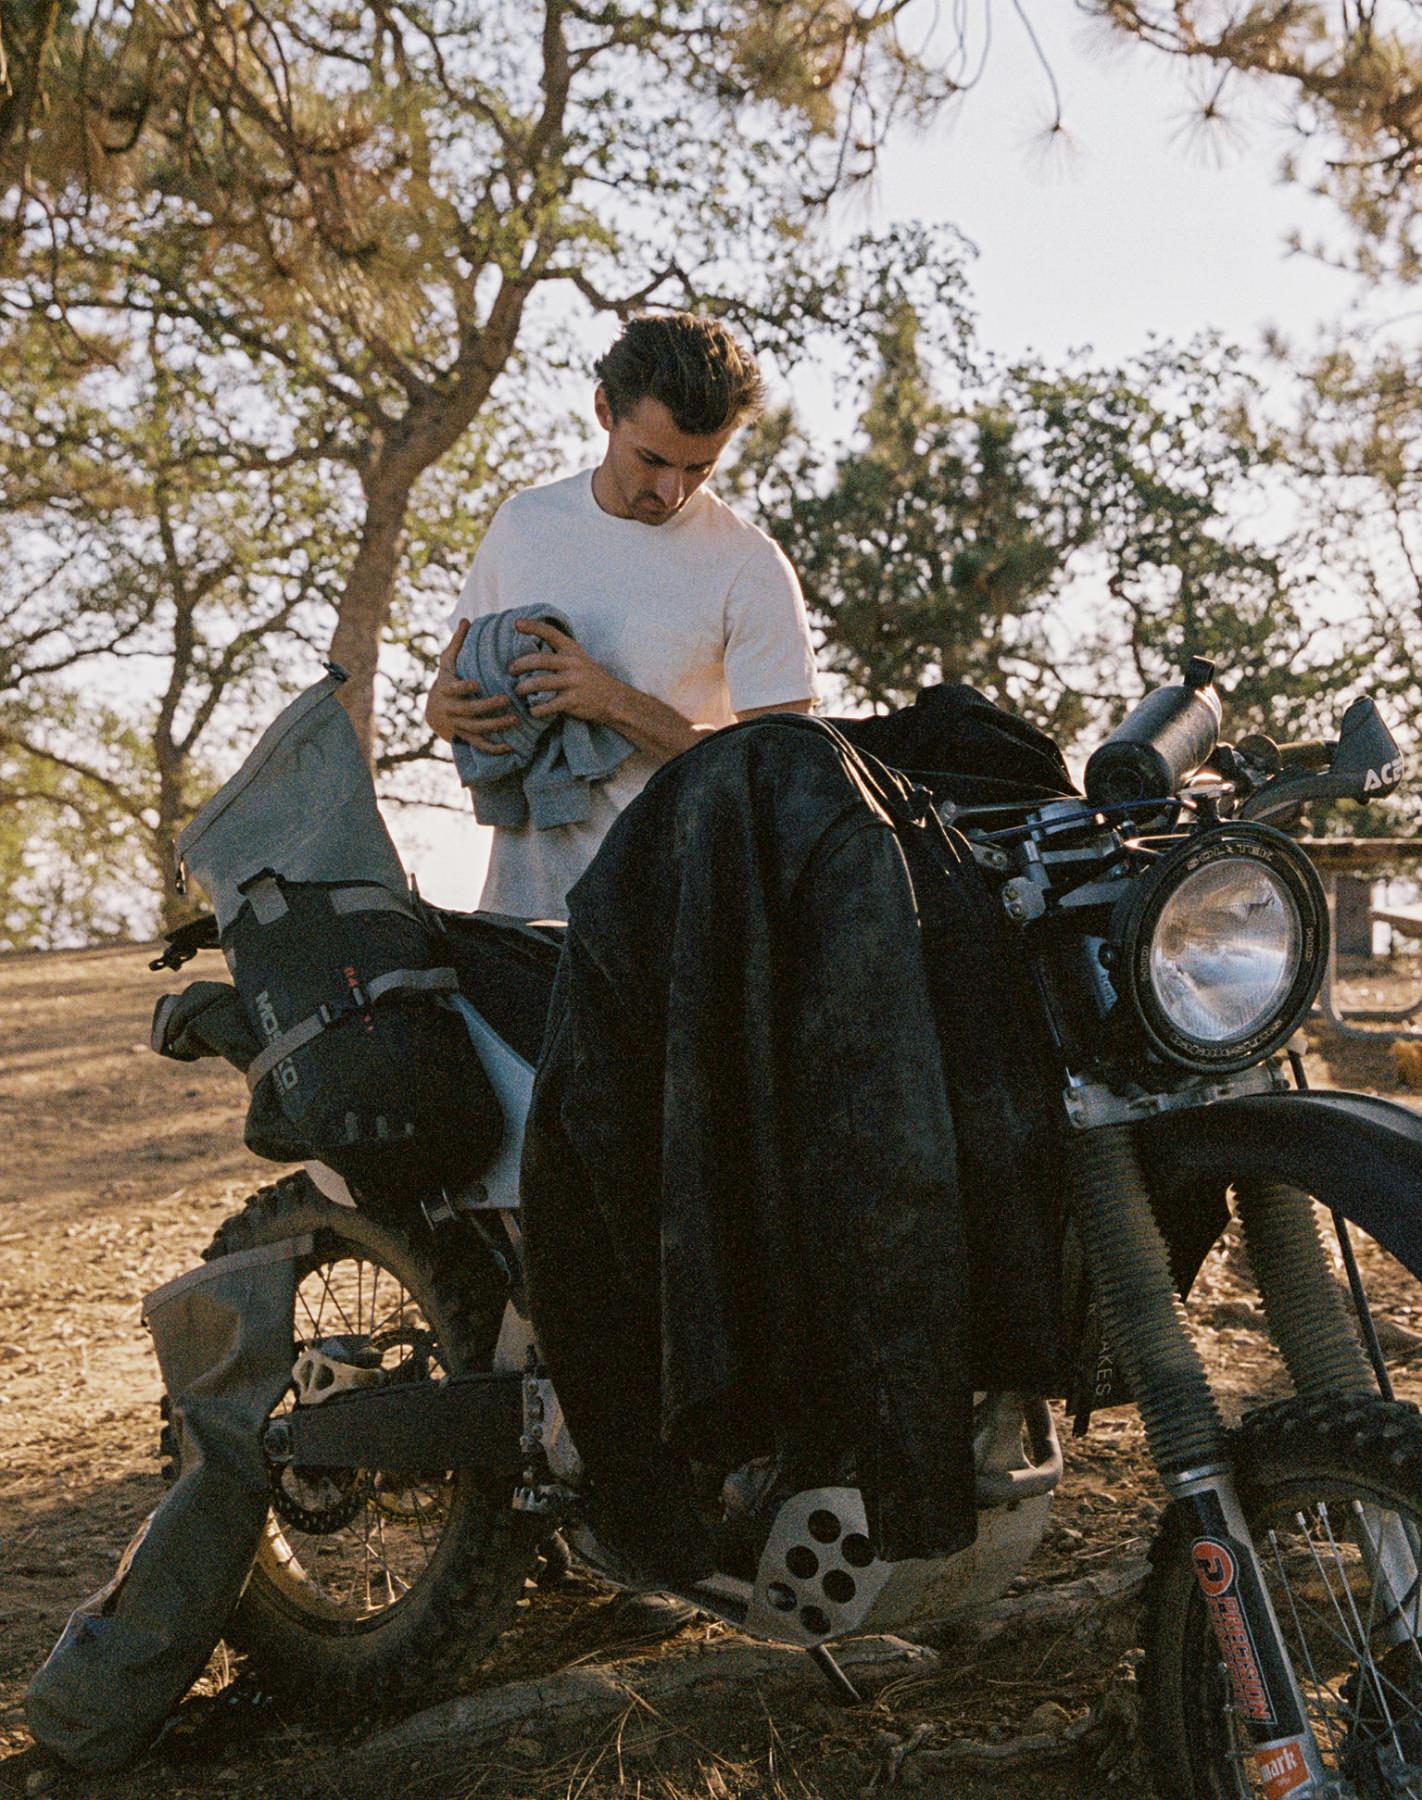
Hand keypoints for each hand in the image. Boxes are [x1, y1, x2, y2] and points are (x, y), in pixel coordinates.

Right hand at [425, 619, 518, 751]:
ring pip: (477, 729)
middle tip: (507, 700)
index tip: (476, 683)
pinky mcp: (466, 737)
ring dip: (496, 726)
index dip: (463, 688)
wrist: (435, 709)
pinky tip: (510, 747)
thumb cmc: (447, 679)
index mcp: (446, 689)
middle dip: (488, 707)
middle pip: (469, 711)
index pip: (453, 689)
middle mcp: (451, 709)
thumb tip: (466, 619)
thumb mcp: (448, 661)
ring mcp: (459, 725)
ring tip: (515, 720)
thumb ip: (458, 643)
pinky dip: (494, 748)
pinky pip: (480, 745)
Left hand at [509, 617, 626, 726]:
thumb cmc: (589, 677)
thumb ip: (559, 652)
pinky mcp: (573, 701)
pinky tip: (532, 711)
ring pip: (540, 683)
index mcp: (572, 649)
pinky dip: (536, 709)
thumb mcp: (578, 658)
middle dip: (520, 665)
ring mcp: (573, 682)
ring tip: (518, 691)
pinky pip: (549, 705)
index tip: (516, 623)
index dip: (532, 627)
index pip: (550, 632)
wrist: (613, 698)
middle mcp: (573, 663)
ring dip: (523, 688)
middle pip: (539, 660)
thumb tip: (529, 649)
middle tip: (511, 670)